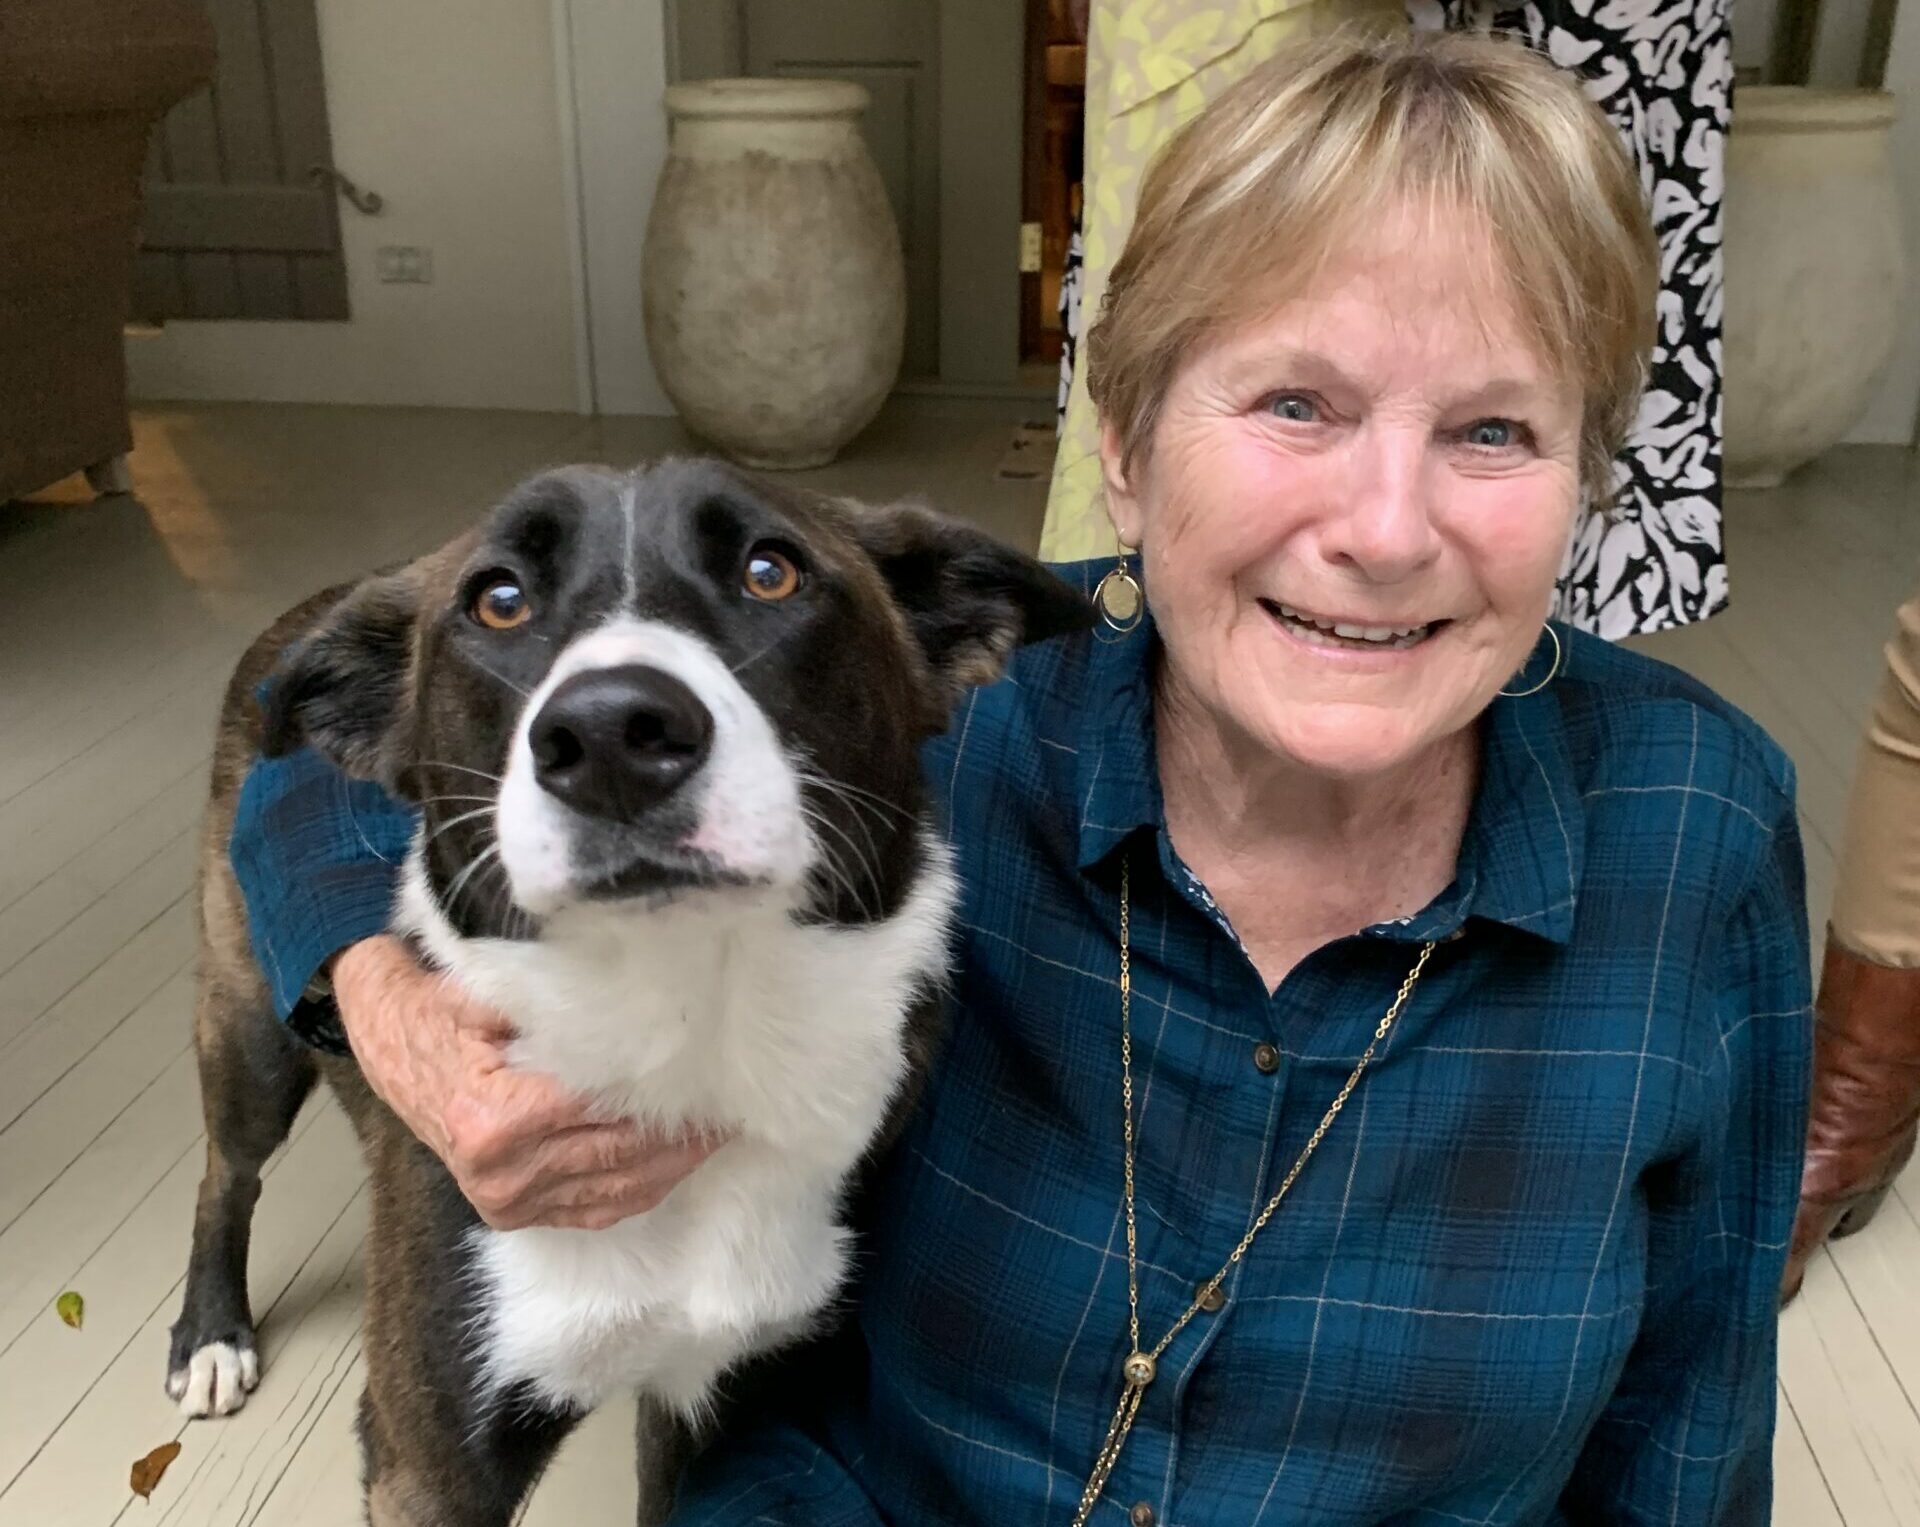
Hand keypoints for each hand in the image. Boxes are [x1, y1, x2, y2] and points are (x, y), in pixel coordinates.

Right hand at [331, 936, 727, 1230]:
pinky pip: (595, 1208)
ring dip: (675, 1163)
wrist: (389, 1042)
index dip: (668, 1096)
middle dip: (686, 1133)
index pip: (609, 1110)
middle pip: (622, 1153)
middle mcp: (505, 1171)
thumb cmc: (443, 1010)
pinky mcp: (512, 1213)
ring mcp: (508, 1199)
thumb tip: (648, 1005)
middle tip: (737, 1107)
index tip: (718, 1079)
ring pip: (618, 1187)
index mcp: (500, 1117)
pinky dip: (641, 1186)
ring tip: (721, 1132)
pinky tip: (677, 1161)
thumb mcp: (494, 994)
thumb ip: (562, 1009)